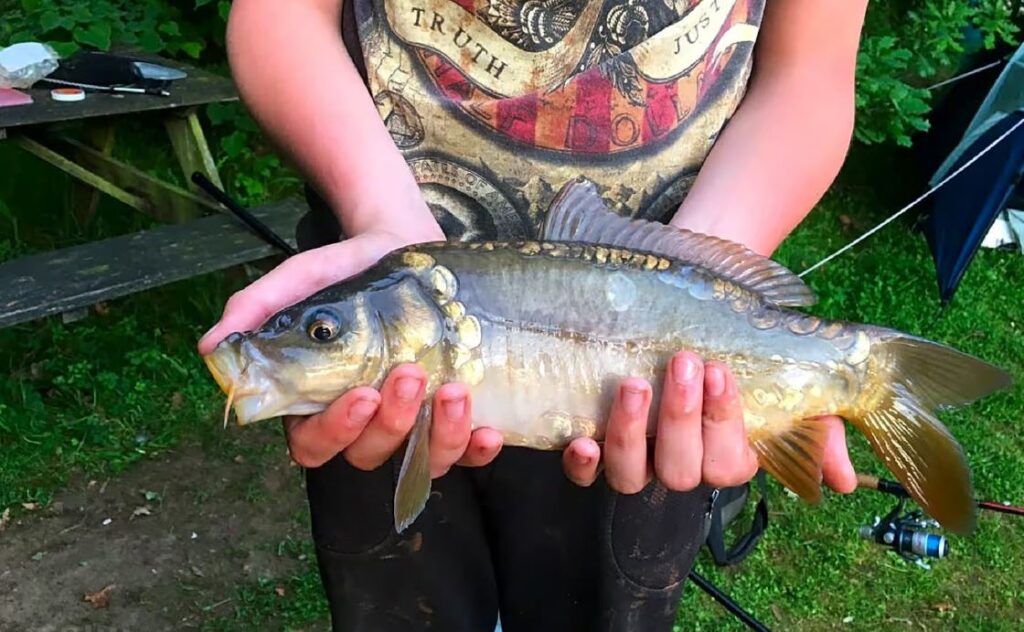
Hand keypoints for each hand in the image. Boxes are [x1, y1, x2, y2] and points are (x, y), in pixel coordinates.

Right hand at [197, 222, 503, 473]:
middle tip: (410, 374)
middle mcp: (365, 422)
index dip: (335, 431)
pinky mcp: (453, 414)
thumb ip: (258, 307)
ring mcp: (412, 423)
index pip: (313, 443)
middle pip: (369, 455)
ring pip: (421, 462)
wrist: (404, 241)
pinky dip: (479, 449)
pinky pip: (467, 451)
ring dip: (439, 438)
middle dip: (392, 423)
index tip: (360, 393)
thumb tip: (209, 346)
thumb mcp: (301, 278)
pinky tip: (490, 428)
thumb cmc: (346, 268)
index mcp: (317, 401)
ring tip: (455, 391)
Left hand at [560, 351, 857, 494]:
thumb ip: (816, 427)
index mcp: (728, 453)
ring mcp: (637, 455)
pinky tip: (582, 441)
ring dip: (630, 434)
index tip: (721, 370)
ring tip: (634, 384)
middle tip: (684, 361)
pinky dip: (582, 465)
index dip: (723, 422)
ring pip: (632, 474)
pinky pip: (585, 474)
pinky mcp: (598, 441)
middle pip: (680, 470)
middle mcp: (681, 462)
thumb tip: (844, 481)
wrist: (691, 298)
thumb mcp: (786, 379)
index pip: (729, 462)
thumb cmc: (741, 339)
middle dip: (681, 418)